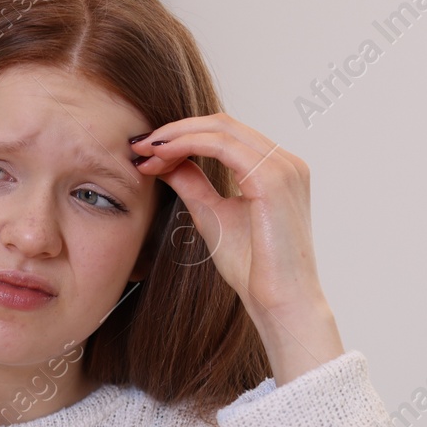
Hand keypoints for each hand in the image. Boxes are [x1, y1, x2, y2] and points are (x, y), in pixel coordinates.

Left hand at [131, 114, 343, 383]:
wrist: (280, 302)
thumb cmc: (254, 269)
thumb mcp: (213, 215)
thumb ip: (194, 184)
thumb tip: (167, 160)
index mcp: (278, 169)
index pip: (226, 134)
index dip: (183, 136)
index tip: (147, 152)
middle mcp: (286, 161)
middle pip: (222, 124)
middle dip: (175, 131)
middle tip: (140, 146)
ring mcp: (283, 167)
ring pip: (220, 129)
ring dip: (176, 137)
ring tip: (146, 154)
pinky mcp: (273, 179)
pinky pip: (222, 147)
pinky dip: (187, 146)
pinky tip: (162, 158)